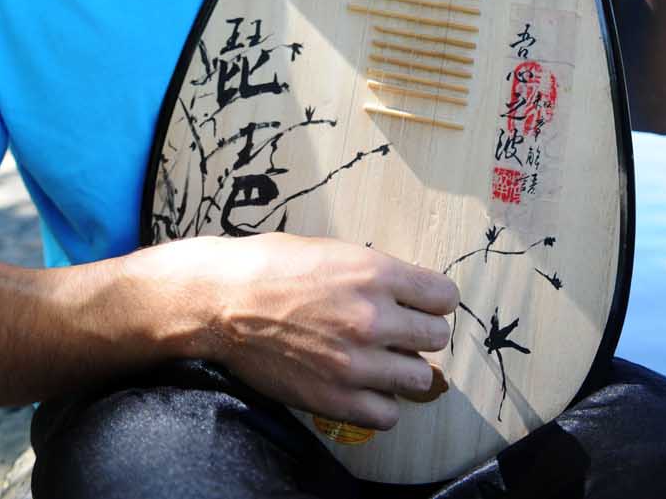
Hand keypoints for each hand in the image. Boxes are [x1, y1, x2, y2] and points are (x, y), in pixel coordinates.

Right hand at [139, 233, 458, 430]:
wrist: (222, 300)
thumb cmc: (271, 266)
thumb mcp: (332, 250)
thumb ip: (373, 274)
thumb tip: (406, 293)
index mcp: (374, 273)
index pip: (444, 296)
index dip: (433, 300)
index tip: (422, 303)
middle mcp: (373, 318)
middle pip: (436, 337)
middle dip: (420, 333)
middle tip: (398, 331)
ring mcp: (356, 363)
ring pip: (419, 378)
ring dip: (403, 369)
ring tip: (380, 359)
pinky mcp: (335, 398)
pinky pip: (388, 414)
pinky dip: (381, 402)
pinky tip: (363, 386)